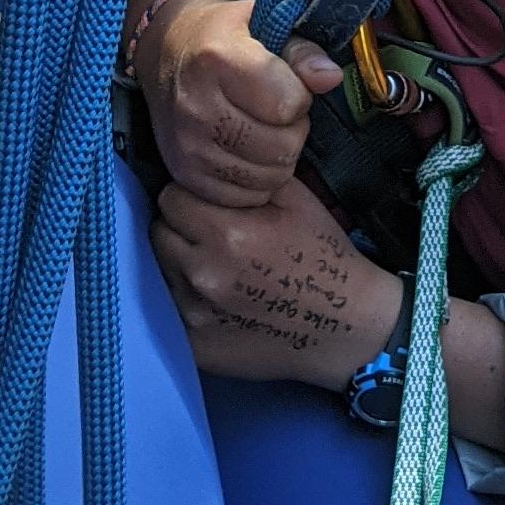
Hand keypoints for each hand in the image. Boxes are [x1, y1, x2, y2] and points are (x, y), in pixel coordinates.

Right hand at [133, 0, 340, 200]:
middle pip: (282, 146)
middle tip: (277, 112)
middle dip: (293, 129)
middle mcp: (196, 106)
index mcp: (216, 59)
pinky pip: (245, 197)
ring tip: (263, 130)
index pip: (288, 103)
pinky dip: (257, 181)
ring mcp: (187, 146)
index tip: (287, 84)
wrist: (167, 53)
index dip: (300, 95)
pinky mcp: (184, 174)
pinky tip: (248, 152)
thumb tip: (330, 77)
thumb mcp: (263, 24)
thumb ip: (302, 51)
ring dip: (278, 157)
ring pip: (268, 177)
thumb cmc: (224, 36)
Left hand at [151, 172, 401, 388]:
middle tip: (213, 234)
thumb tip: (206, 159)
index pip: (171, 197)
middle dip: (181, 226)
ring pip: (160, 270)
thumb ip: (244, 178)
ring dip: (180, 262)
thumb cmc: (324, 256)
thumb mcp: (296, 199)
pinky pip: (168, 309)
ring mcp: (194, 315)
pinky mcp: (192, 346)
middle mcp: (202, 275)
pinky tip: (215, 298)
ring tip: (215, 265)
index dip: (191, 195)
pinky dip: (185, 298)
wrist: (346, 327)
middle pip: (159, 232)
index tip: (212, 204)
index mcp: (227, 234)